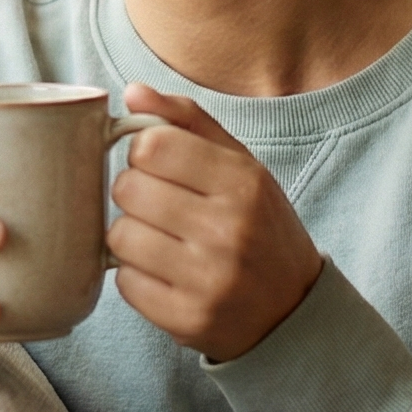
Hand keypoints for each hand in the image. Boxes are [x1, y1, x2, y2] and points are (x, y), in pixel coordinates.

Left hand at [108, 83, 323, 361]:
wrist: (292, 311)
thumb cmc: (259, 228)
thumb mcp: (242, 167)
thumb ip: (188, 122)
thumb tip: (132, 92)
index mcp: (243, 182)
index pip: (152, 144)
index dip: (144, 153)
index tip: (159, 167)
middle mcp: (228, 229)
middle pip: (128, 188)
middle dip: (134, 195)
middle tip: (159, 208)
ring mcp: (208, 279)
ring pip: (119, 236)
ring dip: (131, 237)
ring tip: (161, 242)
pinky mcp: (188, 319)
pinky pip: (124, 283)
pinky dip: (136, 277)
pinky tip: (164, 275)